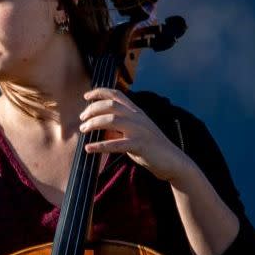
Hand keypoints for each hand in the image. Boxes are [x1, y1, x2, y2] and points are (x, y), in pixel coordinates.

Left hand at [79, 89, 194, 186]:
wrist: (173, 161)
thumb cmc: (150, 148)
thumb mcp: (133, 133)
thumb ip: (118, 128)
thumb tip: (97, 127)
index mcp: (137, 112)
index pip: (117, 95)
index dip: (100, 92)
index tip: (86, 96)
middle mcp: (138, 118)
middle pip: (111, 105)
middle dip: (92, 109)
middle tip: (81, 119)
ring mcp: (140, 130)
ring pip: (112, 120)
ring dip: (93, 123)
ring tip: (82, 130)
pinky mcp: (140, 145)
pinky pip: (116, 144)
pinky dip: (100, 145)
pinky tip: (88, 148)